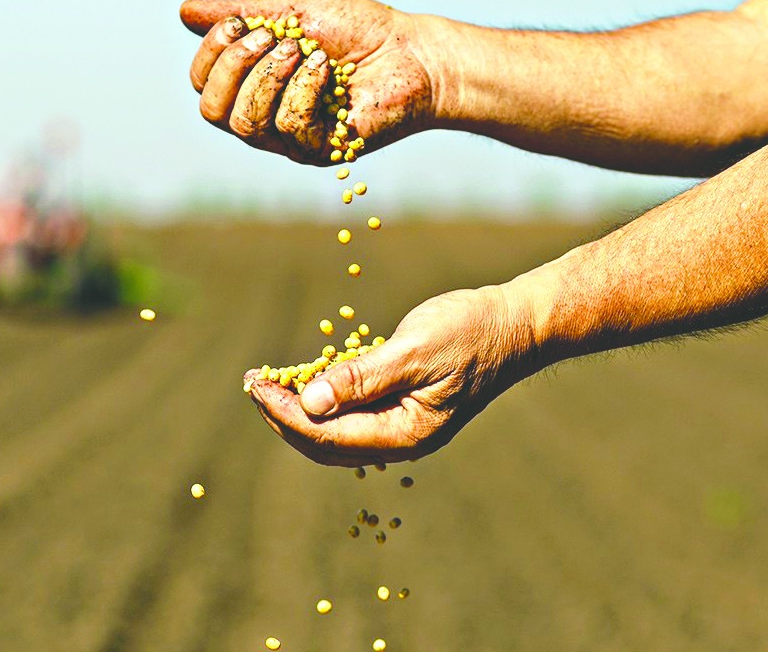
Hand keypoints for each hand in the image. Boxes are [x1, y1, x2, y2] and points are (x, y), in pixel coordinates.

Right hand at [179, 0, 439, 164]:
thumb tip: (185, 11)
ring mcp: (290, 138)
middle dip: (234, 66)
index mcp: (254, 85)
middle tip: (272, 38)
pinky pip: (288, 126)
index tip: (241, 24)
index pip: (203, 85)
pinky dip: (303, 89)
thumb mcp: (294, 12)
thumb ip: (243, 14)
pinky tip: (327, 71)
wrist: (414, 53)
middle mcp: (265, 116)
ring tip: (304, 51)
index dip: (211, 53)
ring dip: (268, 77)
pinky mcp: (319, 150)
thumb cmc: (361, 31)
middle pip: (212, 110)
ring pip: (244, 123)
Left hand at [244, 286, 535, 465]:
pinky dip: (323, 399)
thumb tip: (310, 403)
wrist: (516, 325)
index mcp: (406, 434)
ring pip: (336, 432)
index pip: (328, 436)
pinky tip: (302, 379)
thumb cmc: (471, 331)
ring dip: (298, 409)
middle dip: (283, 415)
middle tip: (251, 384)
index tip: (254, 386)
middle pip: (325, 443)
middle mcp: (402, 440)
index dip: (285, 413)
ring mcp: (402, 428)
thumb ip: (362, 378)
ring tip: (265, 383)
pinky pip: (352, 415)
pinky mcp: (402, 409)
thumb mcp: (414, 350)